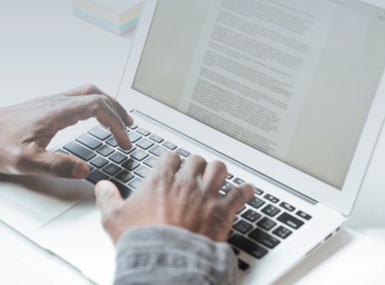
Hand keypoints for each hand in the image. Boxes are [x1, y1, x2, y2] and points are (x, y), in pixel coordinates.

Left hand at [0, 84, 131, 177]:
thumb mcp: (26, 161)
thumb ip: (57, 166)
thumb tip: (86, 169)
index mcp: (58, 111)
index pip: (99, 107)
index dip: (117, 123)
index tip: (123, 140)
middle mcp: (58, 101)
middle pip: (98, 95)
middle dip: (118, 110)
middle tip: (129, 127)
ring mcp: (53, 101)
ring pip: (90, 93)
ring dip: (108, 104)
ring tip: (119, 119)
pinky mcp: (48, 105)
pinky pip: (80, 98)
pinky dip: (96, 105)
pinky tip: (94, 117)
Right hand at [95, 152, 254, 242]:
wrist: (166, 262)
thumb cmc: (143, 241)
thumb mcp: (114, 219)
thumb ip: (107, 199)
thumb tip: (101, 187)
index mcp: (162, 180)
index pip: (170, 157)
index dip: (172, 160)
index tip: (173, 165)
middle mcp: (186, 182)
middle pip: (196, 160)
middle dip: (196, 165)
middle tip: (195, 173)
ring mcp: (206, 194)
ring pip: (219, 169)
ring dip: (218, 172)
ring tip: (217, 176)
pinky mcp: (223, 210)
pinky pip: (240, 193)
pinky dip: (246, 191)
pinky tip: (248, 190)